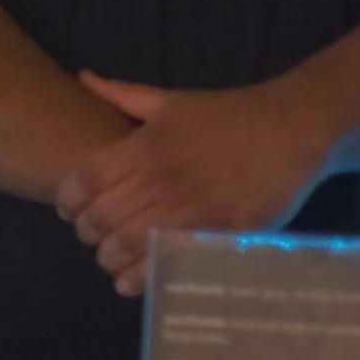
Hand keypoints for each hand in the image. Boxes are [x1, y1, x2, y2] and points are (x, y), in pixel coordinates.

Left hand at [52, 73, 337, 296]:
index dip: (67, 201)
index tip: (68, 209)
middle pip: (101, 218)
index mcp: (144, 146)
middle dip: (87, 233)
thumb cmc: (228, 114)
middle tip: (91, 237)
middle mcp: (159, 179)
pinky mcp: (218, 235)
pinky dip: (142, 278)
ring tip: (110, 260)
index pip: (85, 181)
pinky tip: (133, 282)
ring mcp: (189, 210)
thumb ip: (122, 95)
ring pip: (128, 246)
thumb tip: (81, 78)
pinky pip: (168, 263)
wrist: (292, 129)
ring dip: (109, 259)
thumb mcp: (170, 100)